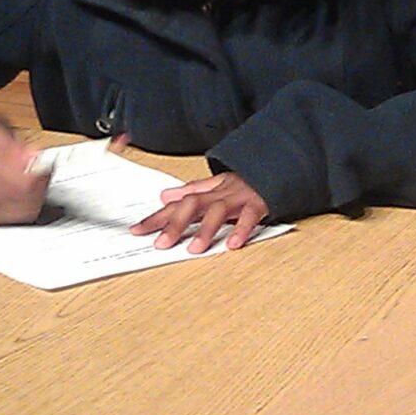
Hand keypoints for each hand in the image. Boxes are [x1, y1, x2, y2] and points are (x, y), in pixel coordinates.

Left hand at [133, 172, 269, 251]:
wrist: (277, 165)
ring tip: (194, 248)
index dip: (157, 217)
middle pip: (193, 205)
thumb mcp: (216, 184)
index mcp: (208, 191)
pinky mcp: (259, 204)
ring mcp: (239, 198)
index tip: (138, 230)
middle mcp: (220, 193)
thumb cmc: (246, 182)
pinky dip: (242, 230)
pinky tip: (233, 244)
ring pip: (218, 211)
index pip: (177, 204)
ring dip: (205, 230)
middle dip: (175, 224)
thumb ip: (191, 191)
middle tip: (161, 243)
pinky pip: (250, 217)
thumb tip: (164, 195)